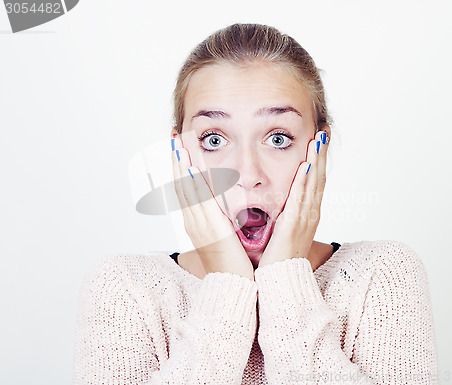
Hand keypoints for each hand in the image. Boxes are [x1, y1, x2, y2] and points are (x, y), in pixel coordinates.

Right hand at [171, 137, 254, 280]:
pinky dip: (194, 183)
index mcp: (195, 223)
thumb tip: (222, 207)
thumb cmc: (231, 264)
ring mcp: (199, 225)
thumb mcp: (222, 237)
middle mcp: (193, 221)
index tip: (177, 149)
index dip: (179, 168)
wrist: (233, 286)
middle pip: (180, 184)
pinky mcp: (211, 228)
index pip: (183, 189)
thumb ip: (219, 220)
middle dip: (176, 160)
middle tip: (173, 138)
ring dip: (181, 165)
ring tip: (178, 144)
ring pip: (186, 189)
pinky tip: (192, 168)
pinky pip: (200, 201)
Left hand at [258, 130, 328, 267]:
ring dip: (316, 161)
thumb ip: (284, 212)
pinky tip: (306, 167)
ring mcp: (305, 219)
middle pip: (319, 177)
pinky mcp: (294, 226)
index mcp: (307, 213)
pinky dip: (304, 183)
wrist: (281, 280)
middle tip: (324, 131)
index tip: (320, 140)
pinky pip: (300, 200)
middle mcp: (310, 213)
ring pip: (313, 185)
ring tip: (318, 140)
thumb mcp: (284, 229)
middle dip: (322, 154)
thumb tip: (278, 200)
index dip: (319, 159)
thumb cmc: (280, 256)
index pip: (315, 180)